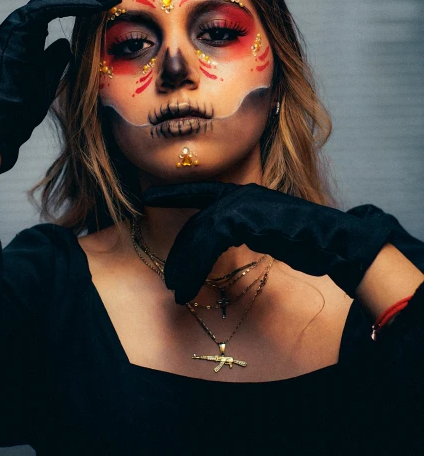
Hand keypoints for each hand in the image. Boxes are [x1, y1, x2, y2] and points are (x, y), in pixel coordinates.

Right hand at [0, 0, 119, 173]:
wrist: (0, 122)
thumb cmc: (20, 105)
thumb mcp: (45, 76)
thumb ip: (53, 58)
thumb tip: (64, 45)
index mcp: (26, 32)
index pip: (52, 3)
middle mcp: (19, 22)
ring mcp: (16, 23)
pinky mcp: (19, 28)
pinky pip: (52, 7)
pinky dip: (79, 3)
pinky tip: (102, 1)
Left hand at [143, 182, 395, 303]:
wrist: (334, 241)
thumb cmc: (308, 242)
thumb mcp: (269, 232)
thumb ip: (246, 230)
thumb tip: (223, 242)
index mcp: (246, 194)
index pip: (202, 193)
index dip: (175, 195)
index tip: (150, 198)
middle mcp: (240, 194)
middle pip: (197, 222)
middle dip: (180, 254)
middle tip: (170, 280)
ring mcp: (241, 203)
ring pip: (198, 233)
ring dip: (184, 265)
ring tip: (177, 292)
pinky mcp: (242, 217)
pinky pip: (207, 242)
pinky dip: (195, 265)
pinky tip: (190, 284)